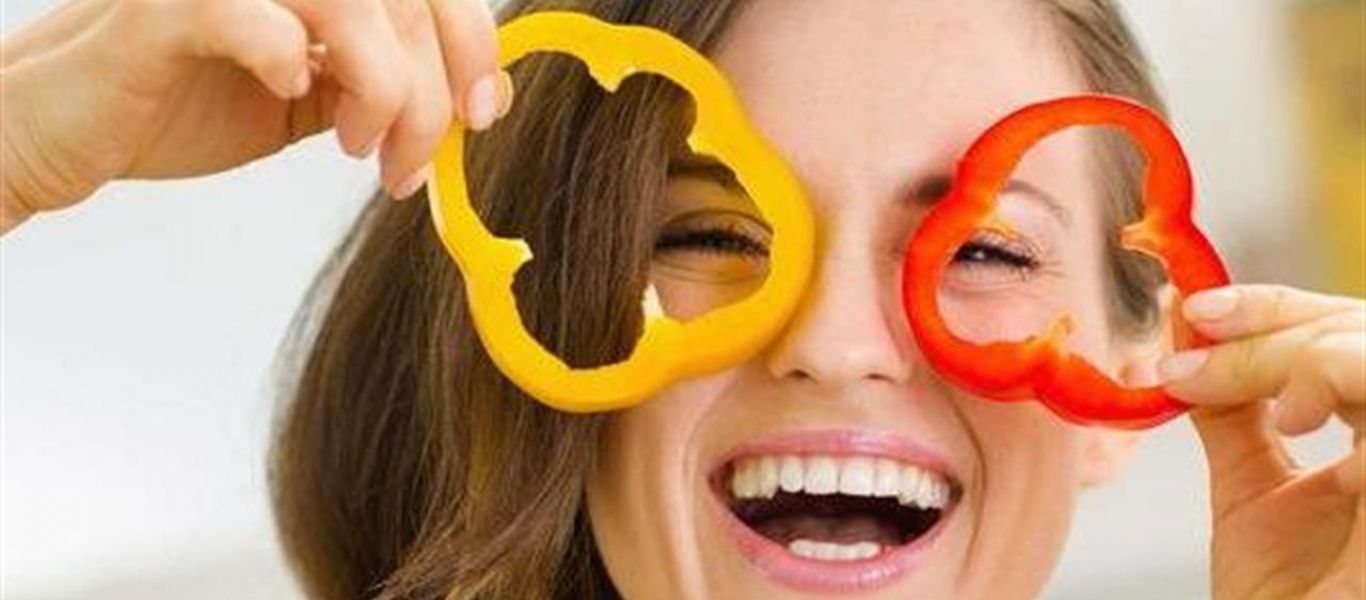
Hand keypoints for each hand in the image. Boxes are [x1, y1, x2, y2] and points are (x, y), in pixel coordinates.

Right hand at [1, 0, 508, 232]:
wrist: (66, 130)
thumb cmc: (180, 103)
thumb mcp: (306, 98)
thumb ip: (376, 86)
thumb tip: (468, 104)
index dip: (473, 42)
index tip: (481, 114)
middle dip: (429, 93)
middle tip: (406, 163)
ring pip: (350, 1)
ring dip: (379, 84)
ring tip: (358, 148)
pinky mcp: (167, 7)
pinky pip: (250, 15)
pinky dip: (287, 53)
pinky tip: (288, 90)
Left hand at [1160, 285, 1363, 598]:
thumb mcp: (1251, 492)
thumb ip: (1230, 414)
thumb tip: (1189, 338)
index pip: (1343, 335)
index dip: (1274, 308)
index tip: (1196, 309)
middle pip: (1364, 330)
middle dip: (1279, 322)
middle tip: (1202, 332)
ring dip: (1312, 351)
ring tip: (1268, 397)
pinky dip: (1339, 380)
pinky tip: (1298, 414)